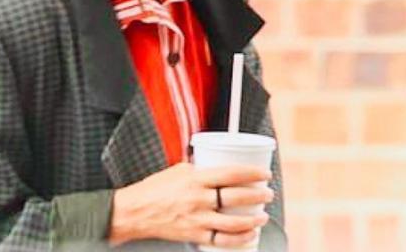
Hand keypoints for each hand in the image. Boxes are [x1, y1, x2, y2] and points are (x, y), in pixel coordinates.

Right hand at [109, 162, 273, 247]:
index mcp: (195, 178)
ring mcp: (197, 219)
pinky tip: (249, 234)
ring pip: (233, 222)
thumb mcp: (180, 170)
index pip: (231, 173)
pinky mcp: (195, 235)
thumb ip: (201, 169)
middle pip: (236, 197)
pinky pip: (222, 240)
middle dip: (257, 195)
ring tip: (263, 216)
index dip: (252, 173)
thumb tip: (221, 165)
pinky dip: (239, 238)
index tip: (264, 174)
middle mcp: (198, 199)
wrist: (137, 211)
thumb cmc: (157, 188)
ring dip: (253, 220)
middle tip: (268, 193)